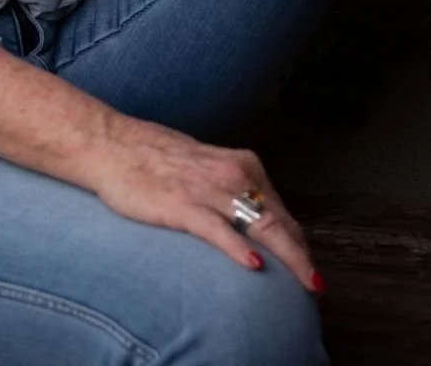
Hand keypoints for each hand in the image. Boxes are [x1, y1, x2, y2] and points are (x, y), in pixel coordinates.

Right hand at [91, 114, 319, 291]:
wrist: (112, 144)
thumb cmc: (157, 158)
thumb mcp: (207, 168)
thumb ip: (234, 192)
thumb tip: (258, 222)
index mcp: (242, 165)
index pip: (282, 213)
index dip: (300, 245)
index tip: (310, 270)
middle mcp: (233, 174)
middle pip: (279, 223)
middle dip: (302, 259)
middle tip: (318, 287)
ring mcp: (208, 190)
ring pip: (260, 227)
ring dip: (287, 258)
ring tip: (305, 284)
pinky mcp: (181, 205)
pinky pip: (217, 230)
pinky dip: (238, 247)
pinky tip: (254, 264)